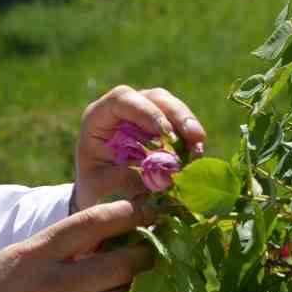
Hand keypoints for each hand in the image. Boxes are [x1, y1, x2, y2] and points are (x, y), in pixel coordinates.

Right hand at [0, 199, 155, 291]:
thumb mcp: (15, 260)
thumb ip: (55, 250)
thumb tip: (107, 239)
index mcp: (36, 253)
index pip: (92, 223)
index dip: (128, 214)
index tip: (149, 213)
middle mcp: (51, 284)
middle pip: (121, 266)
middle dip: (144, 258)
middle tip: (152, 255)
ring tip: (135, 289)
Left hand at [73, 84, 206, 208]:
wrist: (98, 193)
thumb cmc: (92, 186)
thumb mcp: (97, 184)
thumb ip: (122, 178)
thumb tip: (160, 176)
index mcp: (99, 116)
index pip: (123, 99)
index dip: (147, 112)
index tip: (166, 134)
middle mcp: (123, 109)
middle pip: (154, 98)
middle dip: (177, 115)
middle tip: (196, 136)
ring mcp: (144, 115)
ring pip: (171, 107)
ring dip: (188, 125)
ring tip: (200, 147)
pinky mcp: (161, 127)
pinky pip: (179, 125)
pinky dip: (190, 139)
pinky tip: (197, 154)